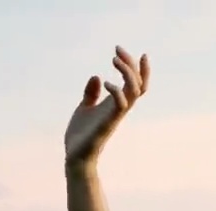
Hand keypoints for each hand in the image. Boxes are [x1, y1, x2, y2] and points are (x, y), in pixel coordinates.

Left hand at [66, 46, 149, 165]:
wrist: (75, 156)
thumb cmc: (81, 135)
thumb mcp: (84, 108)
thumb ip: (91, 93)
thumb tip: (97, 76)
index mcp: (116, 104)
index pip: (137, 85)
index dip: (140, 69)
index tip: (135, 52)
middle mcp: (120, 109)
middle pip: (138, 84)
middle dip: (132, 64)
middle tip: (117, 49)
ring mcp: (115, 116)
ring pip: (134, 91)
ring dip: (127, 72)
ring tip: (114, 59)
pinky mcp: (108, 123)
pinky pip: (121, 105)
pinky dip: (117, 90)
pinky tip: (105, 82)